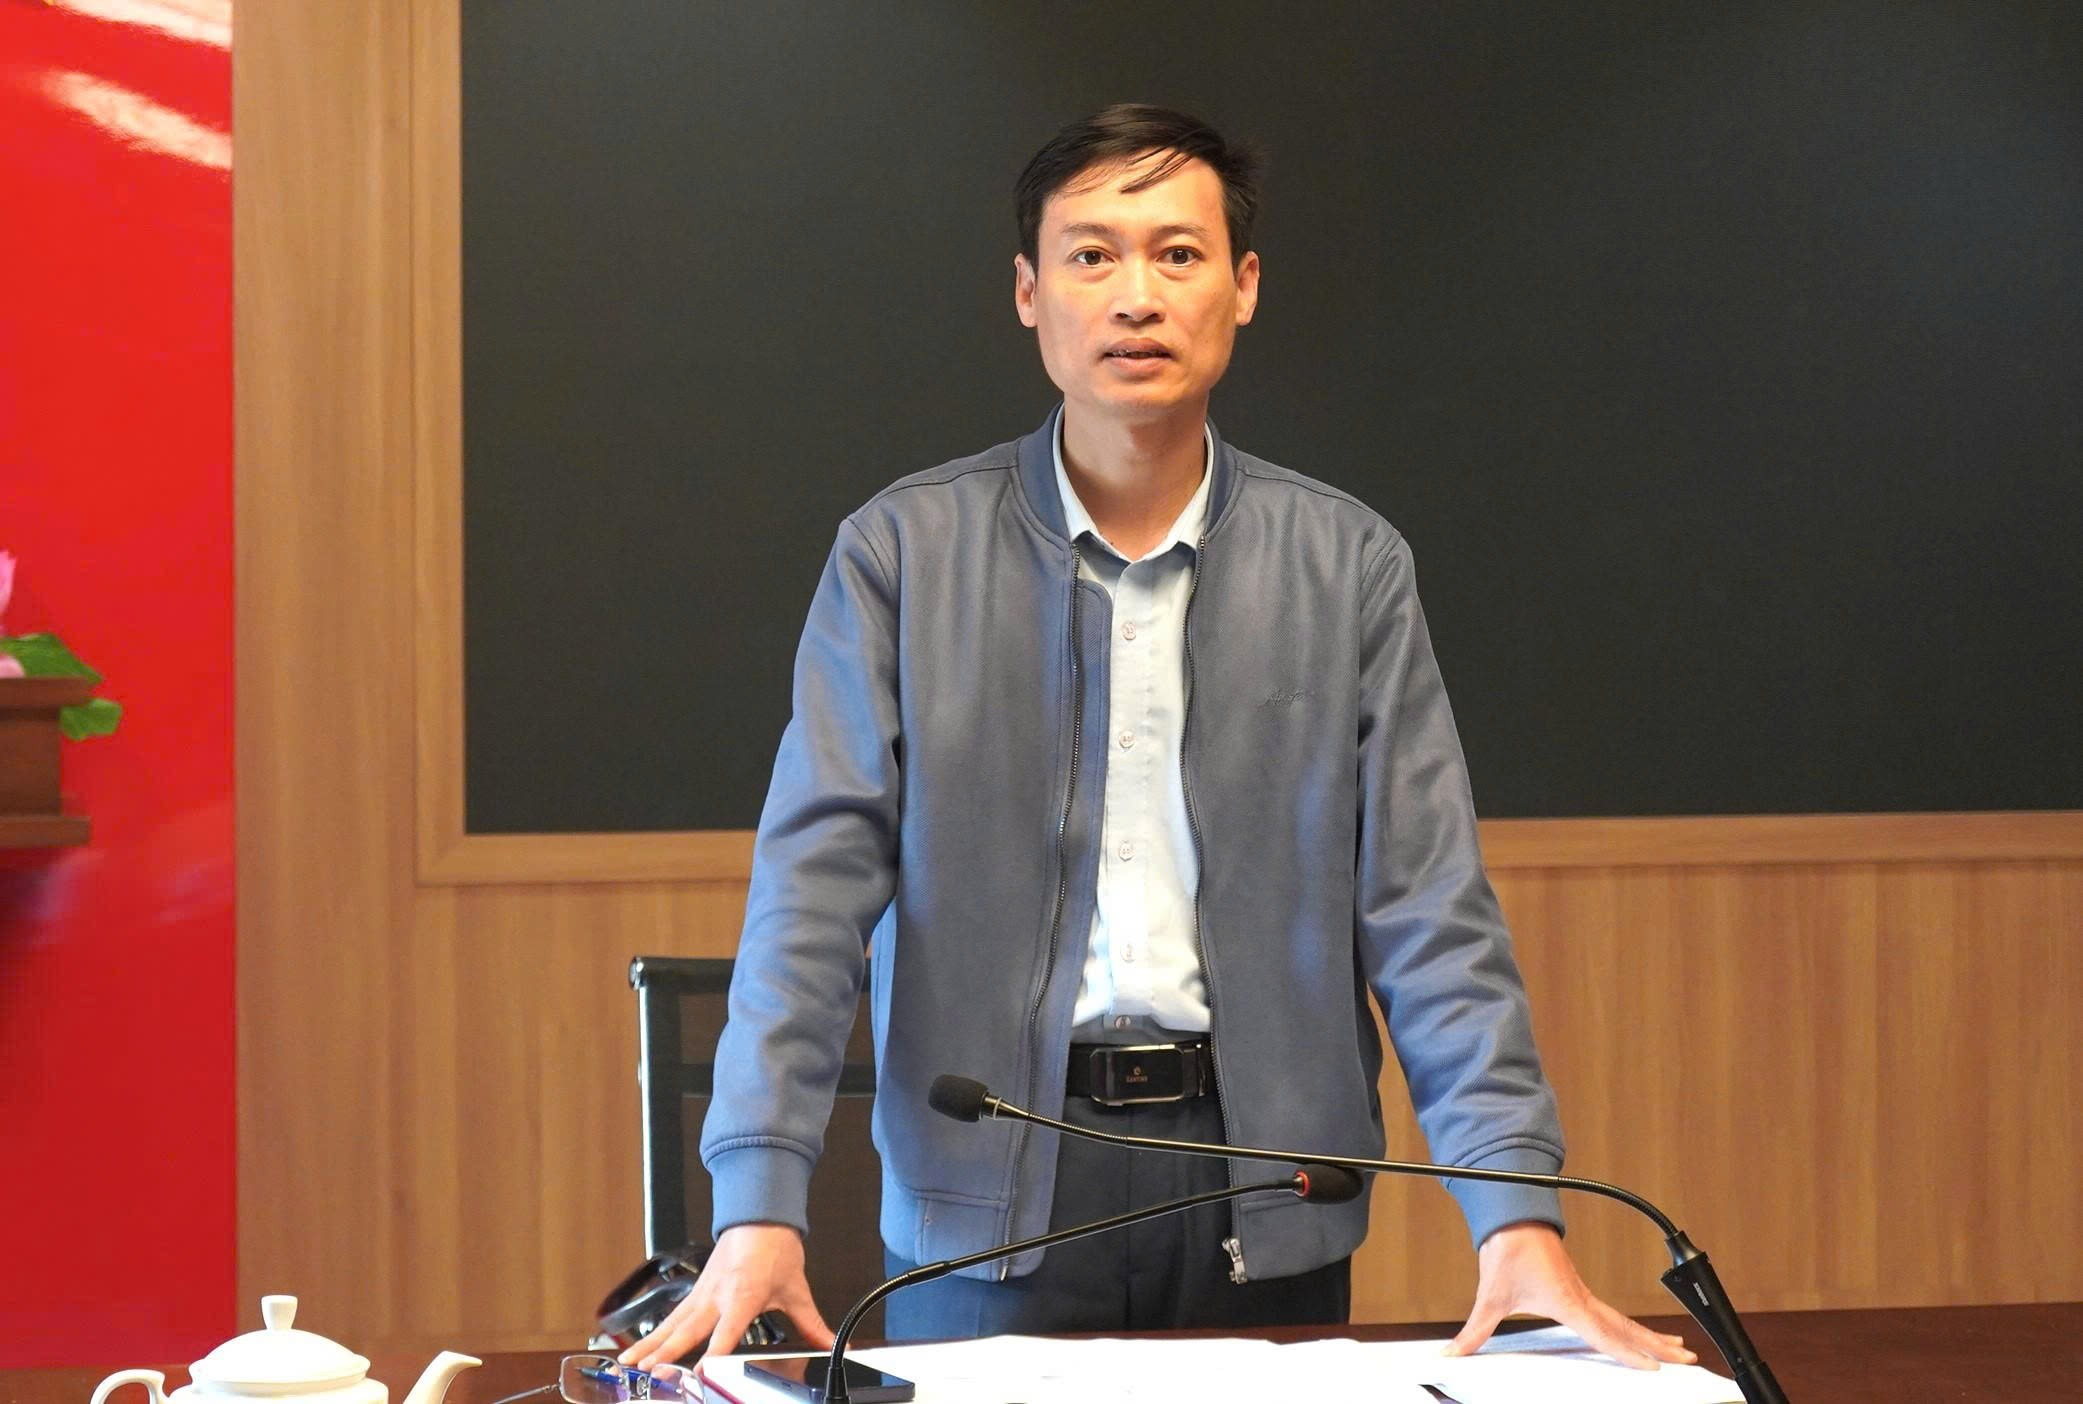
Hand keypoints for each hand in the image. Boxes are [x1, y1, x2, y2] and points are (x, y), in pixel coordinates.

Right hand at [618, 1223, 835, 1369]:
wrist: (760, 1214)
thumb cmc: (775, 1248)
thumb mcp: (796, 1289)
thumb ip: (811, 1323)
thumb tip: (834, 1341)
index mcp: (743, 1296)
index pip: (727, 1331)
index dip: (713, 1353)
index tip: (700, 1372)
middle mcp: (717, 1296)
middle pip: (688, 1330)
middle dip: (667, 1354)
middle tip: (650, 1373)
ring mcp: (702, 1293)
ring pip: (671, 1324)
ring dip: (650, 1345)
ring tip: (630, 1365)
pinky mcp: (695, 1292)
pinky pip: (671, 1316)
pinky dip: (653, 1334)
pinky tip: (638, 1350)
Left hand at [1444, 1222, 1697, 1368]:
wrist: (1512, 1216)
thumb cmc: (1506, 1251)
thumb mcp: (1490, 1296)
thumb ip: (1474, 1331)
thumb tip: (1452, 1353)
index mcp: (1568, 1302)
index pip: (1605, 1334)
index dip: (1629, 1353)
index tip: (1655, 1368)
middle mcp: (1582, 1298)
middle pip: (1627, 1327)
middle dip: (1657, 1345)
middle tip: (1687, 1357)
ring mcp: (1583, 1292)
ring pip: (1623, 1318)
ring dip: (1649, 1334)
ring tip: (1676, 1347)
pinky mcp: (1578, 1287)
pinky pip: (1611, 1312)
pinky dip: (1631, 1325)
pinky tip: (1637, 1333)